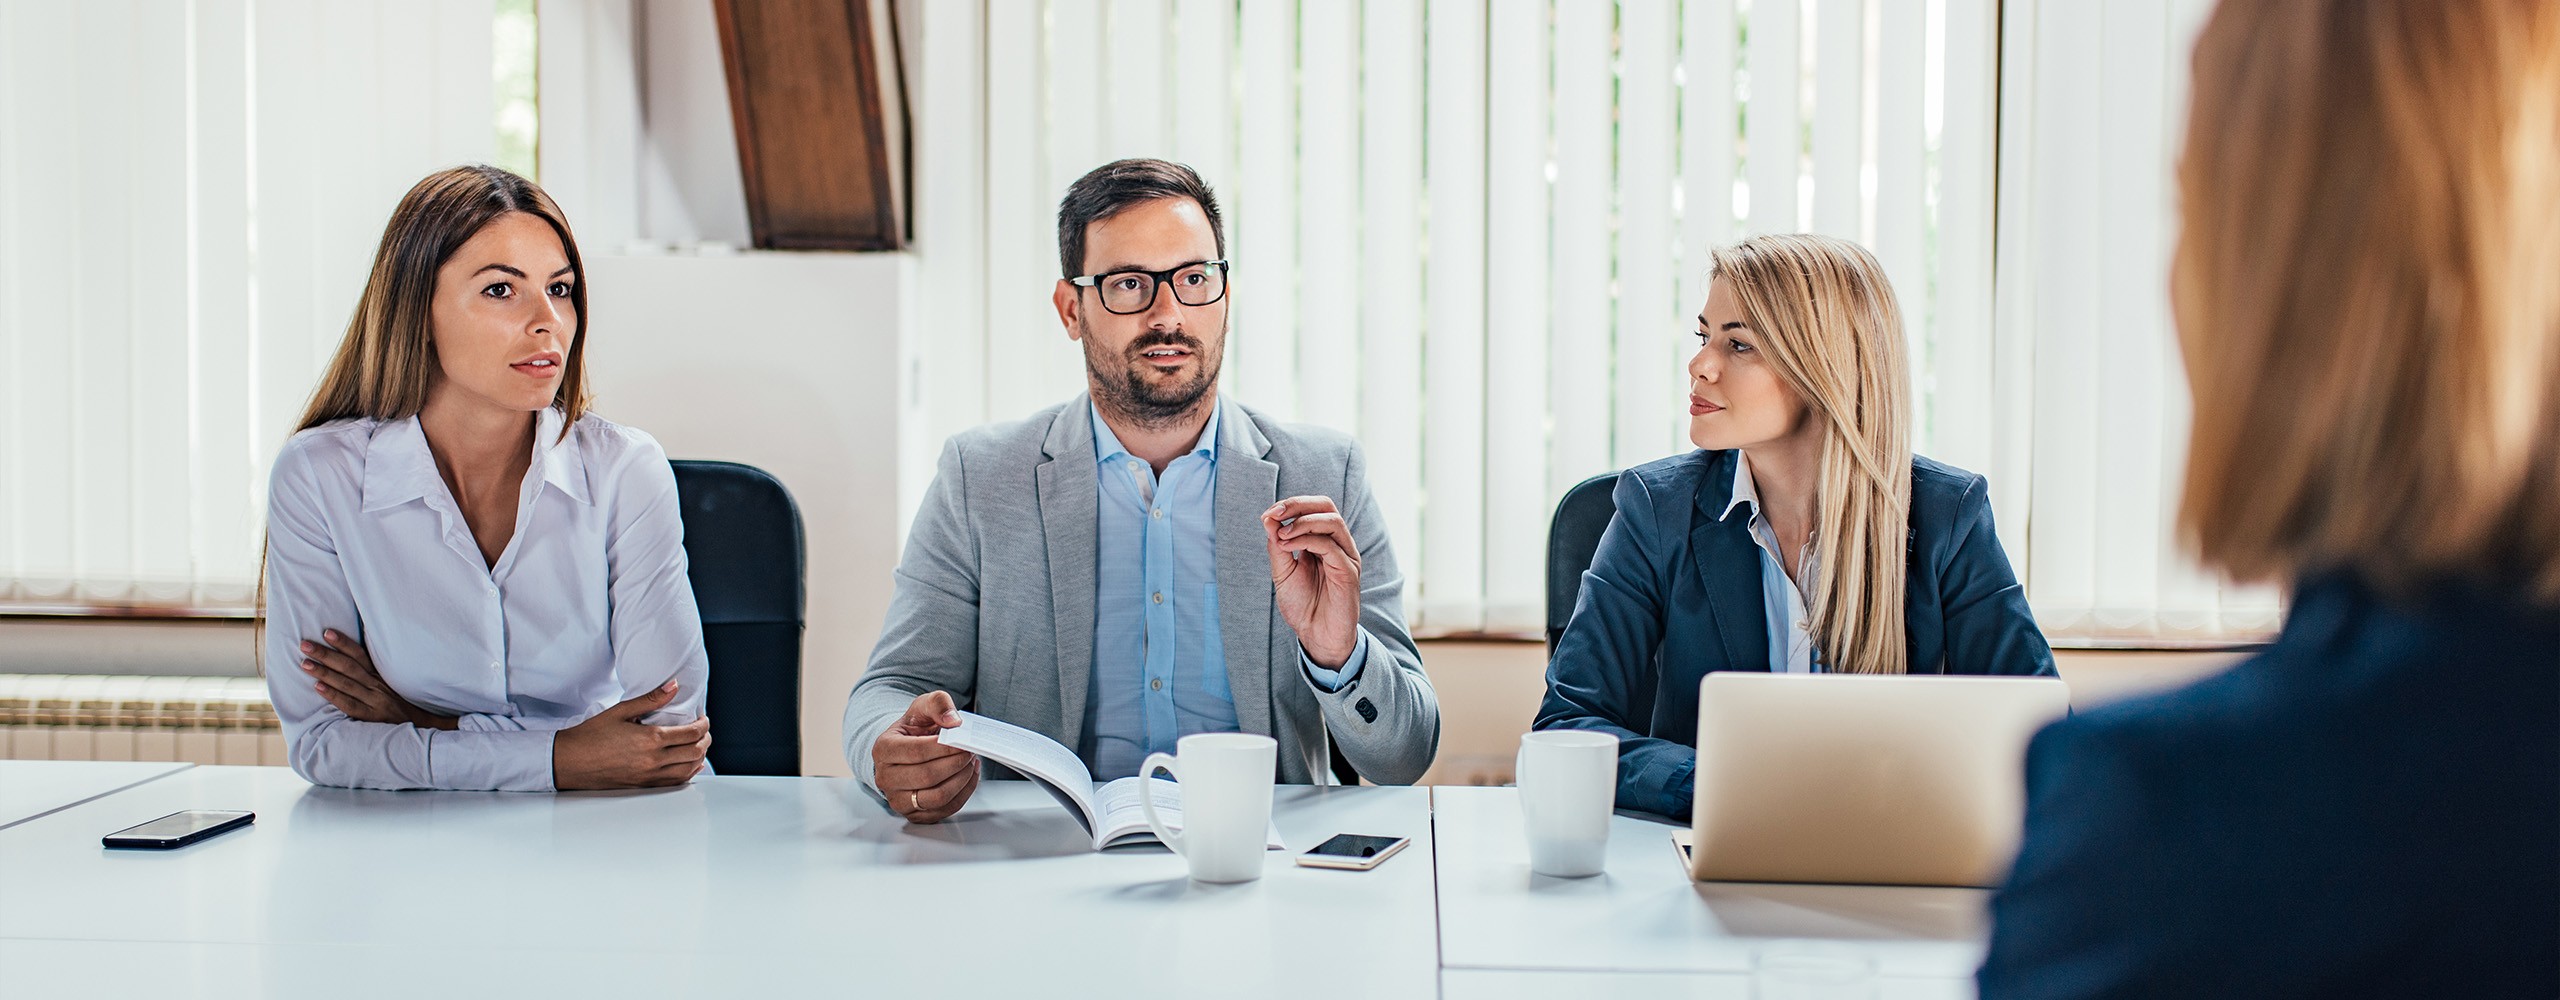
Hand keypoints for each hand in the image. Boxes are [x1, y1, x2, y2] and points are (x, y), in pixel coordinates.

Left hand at [299, 630, 456, 730]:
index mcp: (380, 675)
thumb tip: (355, 655)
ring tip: (304, 663)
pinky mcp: (372, 717)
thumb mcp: (391, 684)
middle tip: (304, 644)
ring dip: (324, 672)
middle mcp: (377, 685)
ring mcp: (374, 701)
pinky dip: (333, 695)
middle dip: (325, 654)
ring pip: (346, 683)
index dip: (344, 643)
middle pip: (349, 666)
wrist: (423, 727)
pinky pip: (349, 704)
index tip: (326, 632)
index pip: (360, 655)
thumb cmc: (402, 704)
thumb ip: (372, 672)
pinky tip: (318, 688)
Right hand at [552, 681, 711, 789]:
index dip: (704, 725)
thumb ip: (651, 699)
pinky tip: (689, 765)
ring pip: (689, 769)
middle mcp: (654, 760)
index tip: (703, 719)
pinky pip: (675, 782)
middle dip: (705, 739)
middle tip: (703, 730)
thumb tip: (674, 686)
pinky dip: (688, 772)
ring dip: (699, 756)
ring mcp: (650, 776)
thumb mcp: (621, 711)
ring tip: (698, 745)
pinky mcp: (644, 785)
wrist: (570, 761)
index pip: (692, 733)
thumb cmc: (591, 735)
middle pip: (695, 751)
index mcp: (650, 739)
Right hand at [873, 691, 977, 823]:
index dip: (944, 748)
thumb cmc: (914, 730)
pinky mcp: (914, 814)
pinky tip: (967, 777)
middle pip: (927, 777)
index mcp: (883, 749)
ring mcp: (898, 799)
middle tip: (970, 752)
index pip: (917, 752)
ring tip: (970, 764)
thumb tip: (954, 721)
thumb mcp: (923, 707)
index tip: (962, 742)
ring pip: (937, 797)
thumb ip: (938, 704)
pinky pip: (944, 810)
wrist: (907, 750)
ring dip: (961, 780)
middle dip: (955, 763)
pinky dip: (962, 794)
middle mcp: (885, 778)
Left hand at [1263, 496, 1361, 667]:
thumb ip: (1278, 546)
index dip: (1291, 505)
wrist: (1317, 636)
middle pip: (1326, 505)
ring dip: (1301, 522)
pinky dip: (1306, 540)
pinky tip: (1288, 546)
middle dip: (1298, 504)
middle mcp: (1339, 544)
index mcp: (1324, 541)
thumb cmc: (1303, 606)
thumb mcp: (1283, 572)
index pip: (1314, 508)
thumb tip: (1269, 519)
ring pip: (1332, 521)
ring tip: (1281, 534)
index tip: (1268, 514)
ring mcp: (1346, 556)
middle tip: (1275, 513)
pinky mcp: (1348, 572)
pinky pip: (1329, 546)